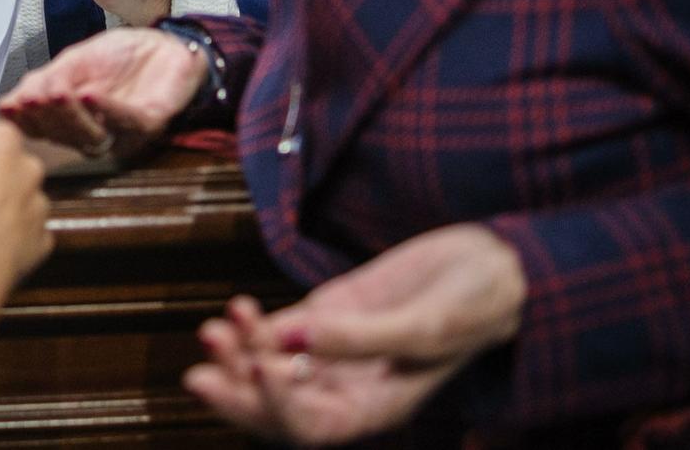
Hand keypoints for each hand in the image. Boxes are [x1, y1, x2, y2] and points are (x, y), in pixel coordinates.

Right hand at [0, 29, 204, 158]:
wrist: (167, 45)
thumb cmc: (122, 55)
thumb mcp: (74, 61)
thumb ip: (46, 80)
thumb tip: (11, 101)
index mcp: (74, 121)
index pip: (42, 130)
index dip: (24, 121)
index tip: (9, 107)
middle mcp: (96, 133)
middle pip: (64, 137)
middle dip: (46, 117)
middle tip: (32, 98)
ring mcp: (123, 133)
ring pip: (92, 137)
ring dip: (72, 116)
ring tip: (56, 93)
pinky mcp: (150, 124)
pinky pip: (124, 121)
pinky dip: (106, 109)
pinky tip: (89, 95)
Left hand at [184, 224, 526, 443]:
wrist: (490, 265)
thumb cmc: (476, 303)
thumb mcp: (426, 324)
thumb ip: (360, 337)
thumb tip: (293, 339)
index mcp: (378, 407)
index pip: (315, 425)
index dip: (279, 406)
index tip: (259, 367)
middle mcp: (348, 387)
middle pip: (278, 407)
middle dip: (238, 394)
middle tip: (200, 375)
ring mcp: (332, 350)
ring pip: (270, 366)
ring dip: (237, 354)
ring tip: (213, 329)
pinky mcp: (326, 315)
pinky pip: (278, 331)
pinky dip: (253, 324)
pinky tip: (237, 308)